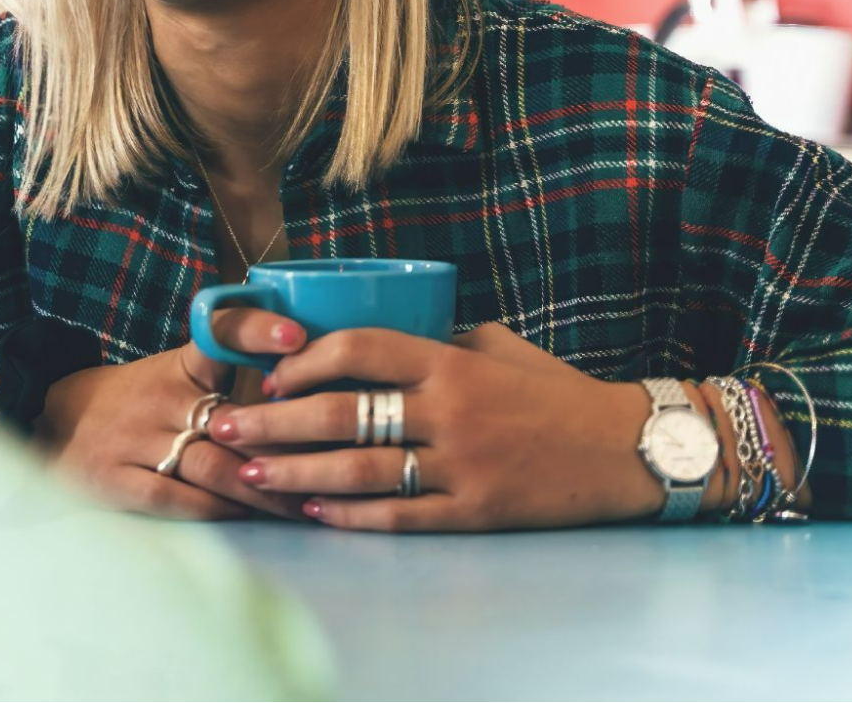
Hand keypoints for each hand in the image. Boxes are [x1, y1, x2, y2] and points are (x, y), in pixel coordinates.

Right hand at [35, 308, 312, 520]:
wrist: (50, 422)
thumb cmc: (134, 401)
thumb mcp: (174, 373)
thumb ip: (228, 376)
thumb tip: (308, 381)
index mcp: (177, 365)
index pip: (217, 332)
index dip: (256, 329)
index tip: (297, 336)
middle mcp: (158, 397)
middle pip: (234, 421)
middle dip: (286, 446)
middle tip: (337, 464)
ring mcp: (135, 440)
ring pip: (213, 466)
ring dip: (263, 488)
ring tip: (304, 505)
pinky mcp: (116, 481)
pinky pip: (177, 499)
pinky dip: (218, 510)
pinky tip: (248, 516)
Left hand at [206, 322, 660, 530]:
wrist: (626, 450)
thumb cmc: (555, 393)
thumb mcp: (497, 346)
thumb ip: (437, 340)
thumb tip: (372, 337)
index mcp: (451, 361)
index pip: (360, 349)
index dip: (305, 361)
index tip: (269, 375)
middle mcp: (450, 410)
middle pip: (343, 413)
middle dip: (274, 421)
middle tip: (224, 425)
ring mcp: (461, 464)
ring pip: (360, 469)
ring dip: (298, 474)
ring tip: (251, 475)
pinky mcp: (475, 510)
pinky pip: (400, 514)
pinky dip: (352, 515)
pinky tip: (314, 514)